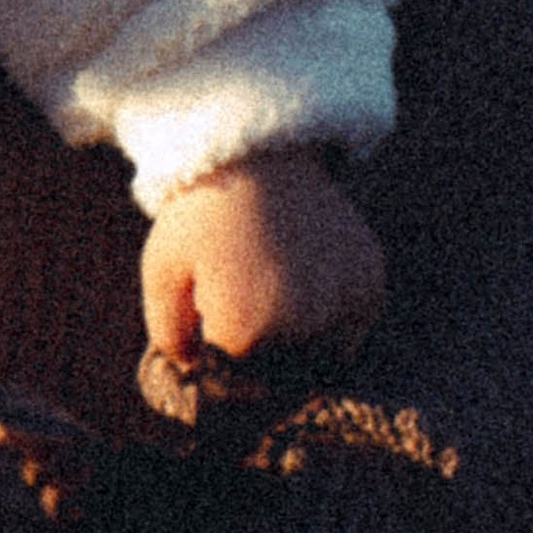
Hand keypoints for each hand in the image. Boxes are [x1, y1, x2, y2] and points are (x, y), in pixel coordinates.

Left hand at [140, 146, 384, 370]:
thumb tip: (195, 373)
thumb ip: (169, 335)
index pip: (234, 383)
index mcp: (248, 325)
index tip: (209, 332)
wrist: (258, 149)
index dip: (216, 361)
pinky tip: (302, 287)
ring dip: (298, 348)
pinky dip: (332, 324)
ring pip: (321, 362)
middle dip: (257, 358)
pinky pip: (352, 332)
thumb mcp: (162, 270)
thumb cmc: (201, 212)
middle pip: (280, 378)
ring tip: (271, 294)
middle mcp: (305, 323)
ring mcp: (345, 303)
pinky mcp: (371, 284)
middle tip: (240, 306)